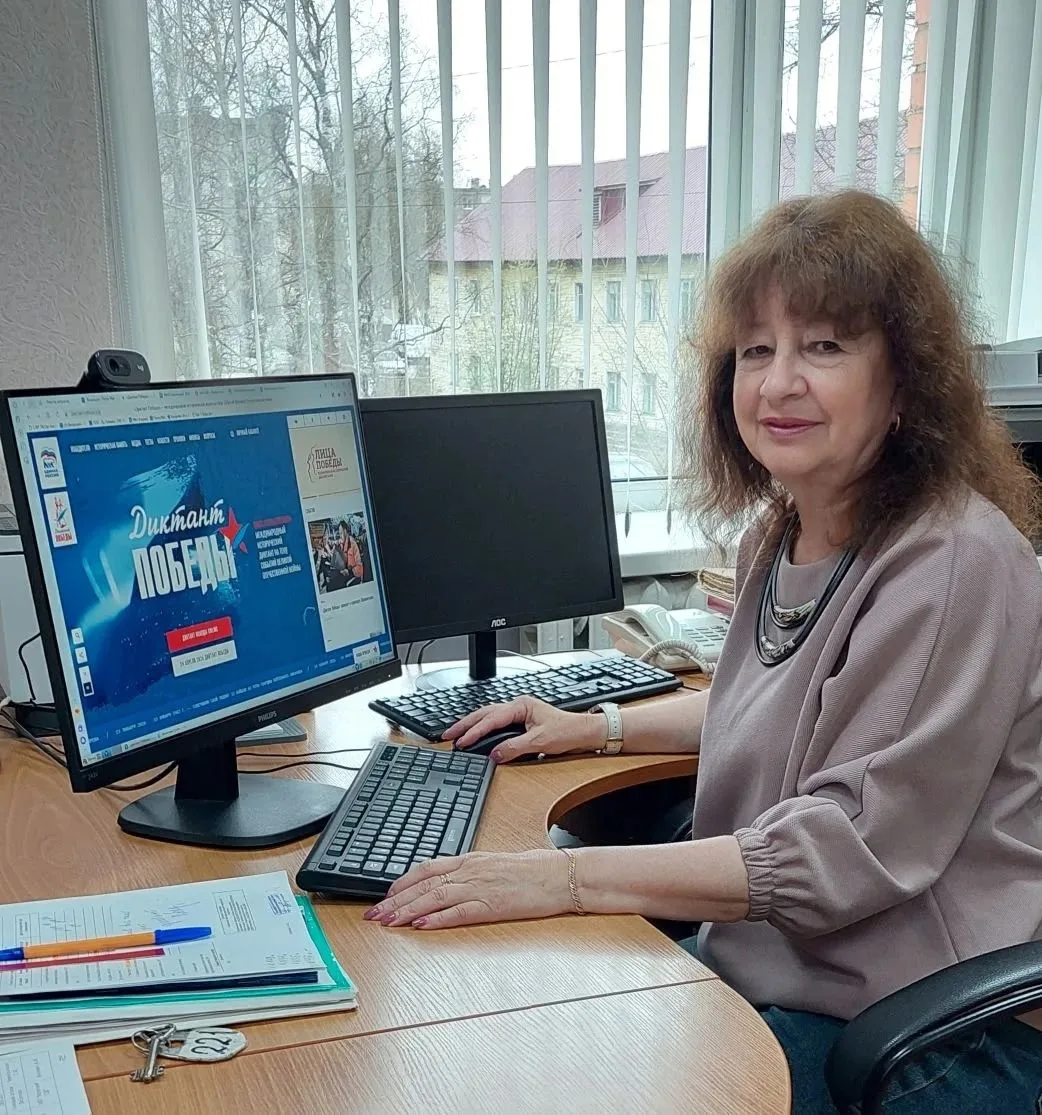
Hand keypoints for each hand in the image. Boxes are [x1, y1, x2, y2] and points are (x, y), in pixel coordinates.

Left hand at [363, 849, 569, 929]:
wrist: (560, 875)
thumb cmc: (533, 871)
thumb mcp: (495, 865)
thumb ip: (470, 872)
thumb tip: (447, 883)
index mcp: (471, 860)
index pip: (427, 868)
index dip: (402, 882)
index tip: (385, 894)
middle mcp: (471, 871)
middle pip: (424, 885)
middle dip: (395, 900)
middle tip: (374, 914)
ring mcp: (481, 887)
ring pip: (435, 898)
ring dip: (408, 910)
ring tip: (388, 922)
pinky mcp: (493, 906)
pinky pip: (460, 913)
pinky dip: (438, 920)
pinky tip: (421, 926)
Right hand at [444, 695, 605, 762]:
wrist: (584, 733)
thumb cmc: (567, 732)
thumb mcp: (540, 742)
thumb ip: (515, 748)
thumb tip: (495, 754)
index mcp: (521, 705)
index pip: (492, 719)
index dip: (475, 731)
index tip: (462, 742)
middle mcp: (518, 706)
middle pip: (485, 714)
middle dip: (465, 724)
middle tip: (448, 735)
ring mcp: (519, 713)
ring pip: (489, 717)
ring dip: (472, 726)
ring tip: (456, 735)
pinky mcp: (521, 722)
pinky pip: (496, 723)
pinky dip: (483, 728)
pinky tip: (475, 734)